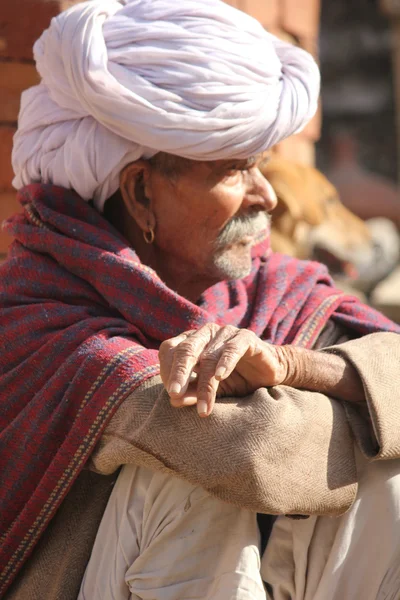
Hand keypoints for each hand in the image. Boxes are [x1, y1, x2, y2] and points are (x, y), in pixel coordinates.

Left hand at [159, 323, 288, 416]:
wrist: (269, 374)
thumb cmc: (235, 380)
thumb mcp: (210, 390)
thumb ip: (193, 392)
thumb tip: (173, 401)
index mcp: (191, 341)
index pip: (169, 349)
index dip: (166, 370)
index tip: (171, 393)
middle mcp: (206, 333)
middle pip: (185, 350)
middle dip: (178, 373)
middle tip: (174, 394)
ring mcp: (225, 333)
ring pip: (209, 356)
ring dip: (205, 384)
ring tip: (203, 407)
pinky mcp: (246, 337)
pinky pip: (233, 349)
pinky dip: (225, 363)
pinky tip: (220, 377)